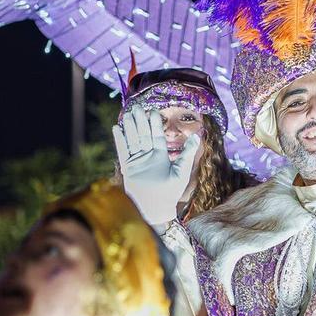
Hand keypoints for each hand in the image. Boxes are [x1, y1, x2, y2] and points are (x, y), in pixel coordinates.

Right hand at [113, 109, 199, 226]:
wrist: (156, 208)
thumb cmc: (171, 192)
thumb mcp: (182, 170)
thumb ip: (187, 153)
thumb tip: (198, 136)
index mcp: (160, 155)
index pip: (157, 136)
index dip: (155, 124)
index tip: (154, 111)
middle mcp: (148, 156)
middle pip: (143, 135)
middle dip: (140, 121)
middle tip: (137, 107)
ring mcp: (137, 161)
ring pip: (133, 140)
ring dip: (130, 126)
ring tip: (128, 113)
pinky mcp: (128, 167)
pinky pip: (122, 150)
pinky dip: (119, 139)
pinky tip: (117, 128)